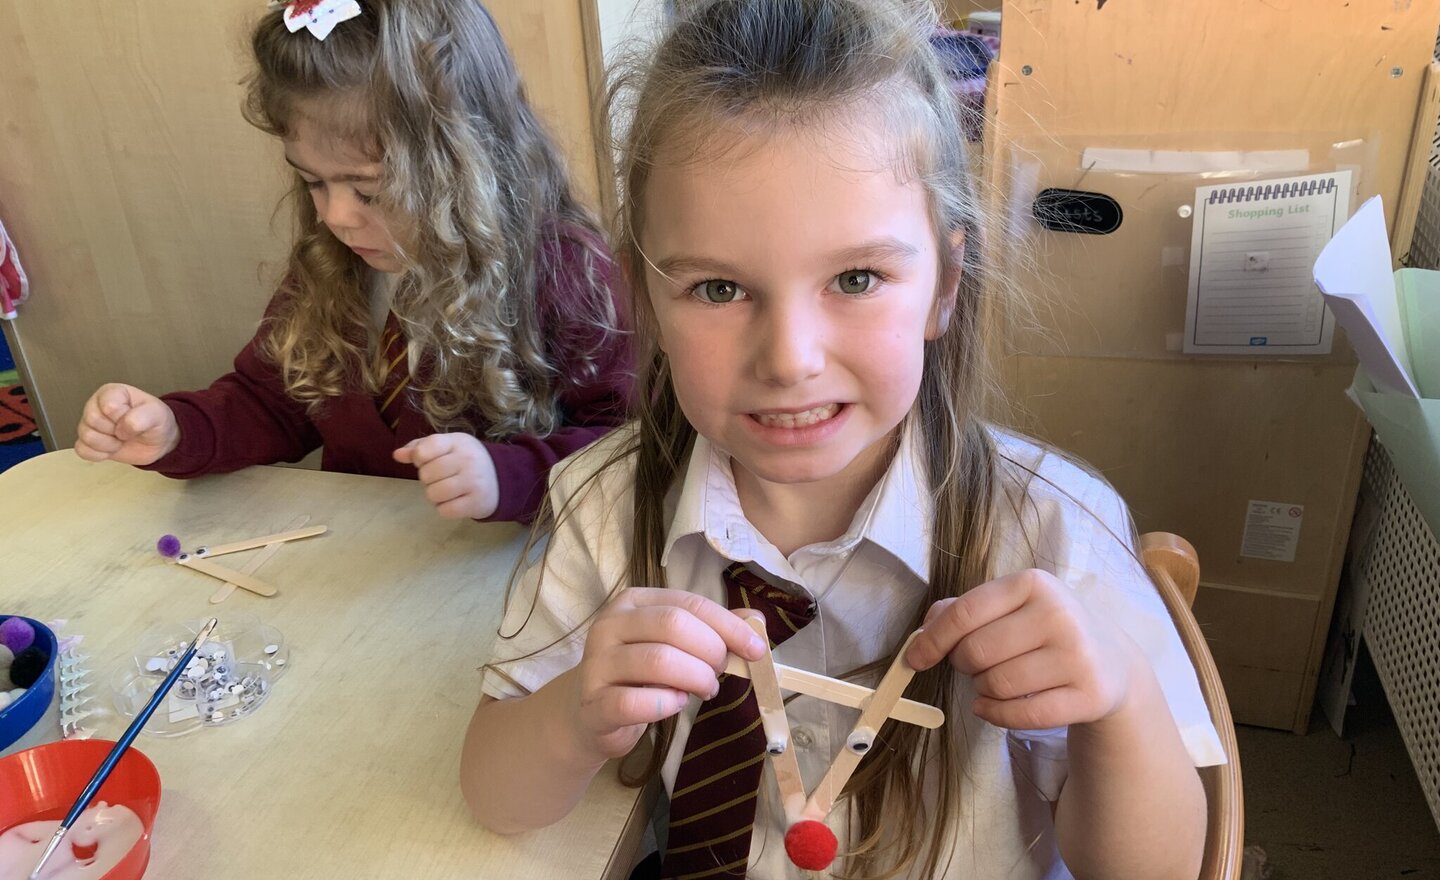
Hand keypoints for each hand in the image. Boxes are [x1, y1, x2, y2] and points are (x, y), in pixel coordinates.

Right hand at [74, 383, 179, 464]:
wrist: (158, 442)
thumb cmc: (156, 422)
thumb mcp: (157, 414)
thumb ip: (142, 416)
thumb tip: (122, 428)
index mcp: (111, 392)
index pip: (108, 406)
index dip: (123, 418)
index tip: (135, 419)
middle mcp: (95, 405)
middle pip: (92, 420)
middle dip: (115, 431)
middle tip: (128, 431)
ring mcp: (88, 424)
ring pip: (86, 436)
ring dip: (109, 444)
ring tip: (122, 440)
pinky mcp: (86, 442)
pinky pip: (82, 450)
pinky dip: (99, 455)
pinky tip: (112, 450)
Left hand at [393, 433, 499, 518]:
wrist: (502, 478)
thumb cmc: (466, 461)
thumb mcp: (447, 447)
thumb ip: (420, 448)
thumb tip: (396, 455)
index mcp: (458, 442)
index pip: (426, 449)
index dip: (419, 458)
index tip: (428, 460)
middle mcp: (467, 460)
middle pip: (426, 475)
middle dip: (428, 479)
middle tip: (442, 478)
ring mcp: (474, 482)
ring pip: (433, 494)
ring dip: (435, 496)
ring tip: (447, 491)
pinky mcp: (477, 502)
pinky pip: (445, 511)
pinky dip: (445, 509)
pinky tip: (455, 501)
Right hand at [567, 588, 766, 762]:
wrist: (591, 715)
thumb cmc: (640, 676)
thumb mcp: (675, 645)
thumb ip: (712, 631)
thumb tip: (757, 624)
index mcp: (632, 602)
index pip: (689, 604)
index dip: (728, 626)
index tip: (756, 650)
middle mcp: (609, 625)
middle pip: (672, 625)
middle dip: (710, 650)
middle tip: (721, 672)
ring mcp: (597, 664)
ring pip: (657, 661)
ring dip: (695, 678)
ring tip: (706, 690)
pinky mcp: (594, 704)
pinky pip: (635, 702)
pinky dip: (666, 704)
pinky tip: (676, 704)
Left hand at [905, 569, 1143, 730]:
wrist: (1112, 662)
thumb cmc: (1046, 630)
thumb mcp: (1011, 606)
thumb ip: (963, 610)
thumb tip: (924, 631)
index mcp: (1033, 584)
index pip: (965, 613)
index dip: (932, 640)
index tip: (915, 659)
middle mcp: (1059, 614)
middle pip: (977, 651)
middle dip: (964, 665)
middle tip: (975, 666)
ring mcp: (1078, 656)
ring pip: (997, 685)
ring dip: (983, 690)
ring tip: (995, 682)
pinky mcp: (1089, 696)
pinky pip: (1021, 716)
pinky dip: (996, 715)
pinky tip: (992, 707)